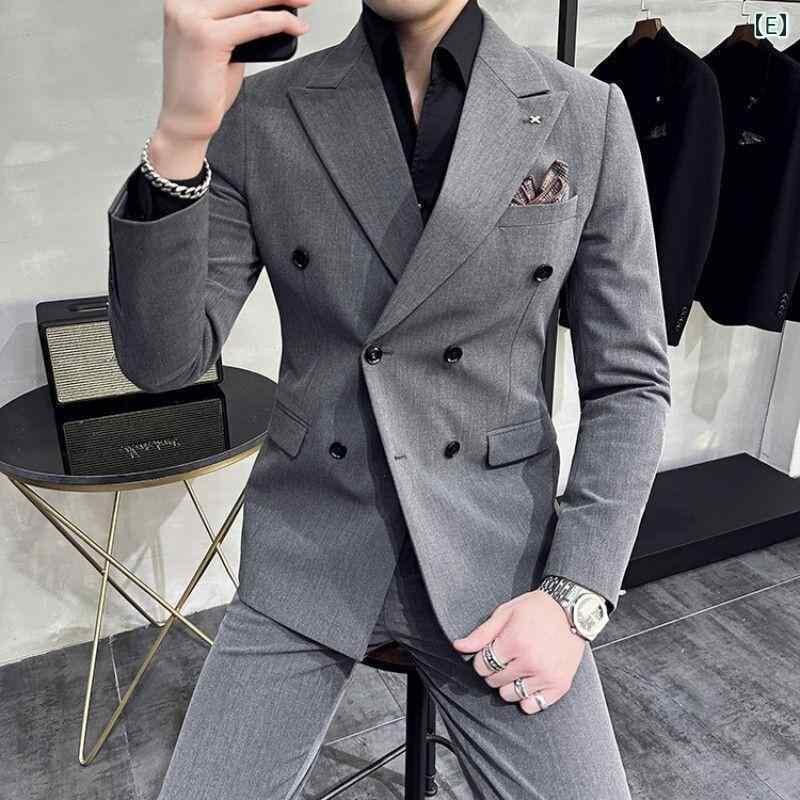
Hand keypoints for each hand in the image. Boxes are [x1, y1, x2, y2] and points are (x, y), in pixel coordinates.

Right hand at [152, 0, 313, 175]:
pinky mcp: (207, 37)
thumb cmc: (203, 89)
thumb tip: (268, 10)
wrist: (185, 122)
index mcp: (182, 2)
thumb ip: (238, 24)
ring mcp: (191, 19)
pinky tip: (295, 27)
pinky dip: (280, 22)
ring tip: (304, 2)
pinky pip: (255, 23)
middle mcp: (182, 5)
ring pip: (249, 0)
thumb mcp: (222, 47)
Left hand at [452, 590, 586, 713]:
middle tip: (504, 657)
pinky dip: (527, 698)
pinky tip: (528, 682)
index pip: (482, 665)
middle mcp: (530, 662)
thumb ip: (482, 633)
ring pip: (510, 695)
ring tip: (516, 668)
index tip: (490, 651)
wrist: (572, 610)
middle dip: (493, 670)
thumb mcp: (505, 613)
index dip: (481, 658)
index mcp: (514, 642)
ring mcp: (546, 676)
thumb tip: (459, 647)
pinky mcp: (559, 685)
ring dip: (507, 684)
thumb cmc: (536, 609)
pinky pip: (534, 706)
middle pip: (494, 681)